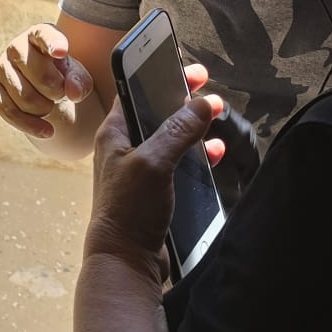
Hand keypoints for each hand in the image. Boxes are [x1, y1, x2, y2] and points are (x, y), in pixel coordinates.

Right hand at [0, 23, 93, 138]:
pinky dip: (30, 125)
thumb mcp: (77, 75)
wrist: (42, 87)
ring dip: (44, 109)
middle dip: (56, 92)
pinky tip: (47, 131)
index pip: (44, 35)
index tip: (61, 52)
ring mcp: (1, 68)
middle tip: (61, 96)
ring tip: (52, 107)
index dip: (52, 43)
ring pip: (24, 96)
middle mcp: (16, 47)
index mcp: (39, 35)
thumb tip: (74, 93)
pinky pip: (10, 112)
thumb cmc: (62, 75)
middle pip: (39, 74)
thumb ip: (79, 81)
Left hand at [83, 84, 223, 277]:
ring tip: (217, 118)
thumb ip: (178, 132)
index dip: (160, 75)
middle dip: (184, 101)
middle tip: (209, 92)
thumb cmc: (129, 209)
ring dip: (194, 128)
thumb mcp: (154, 163)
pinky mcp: (154, 190)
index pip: (136, 90)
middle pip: (157, 113)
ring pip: (171, 138)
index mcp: (114, 133)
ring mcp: (140, 169)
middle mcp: (125, 147)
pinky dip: (196, 155)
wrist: (126, 261)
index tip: (189, 70)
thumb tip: (203, 104)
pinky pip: (179, 163)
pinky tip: (213, 153)